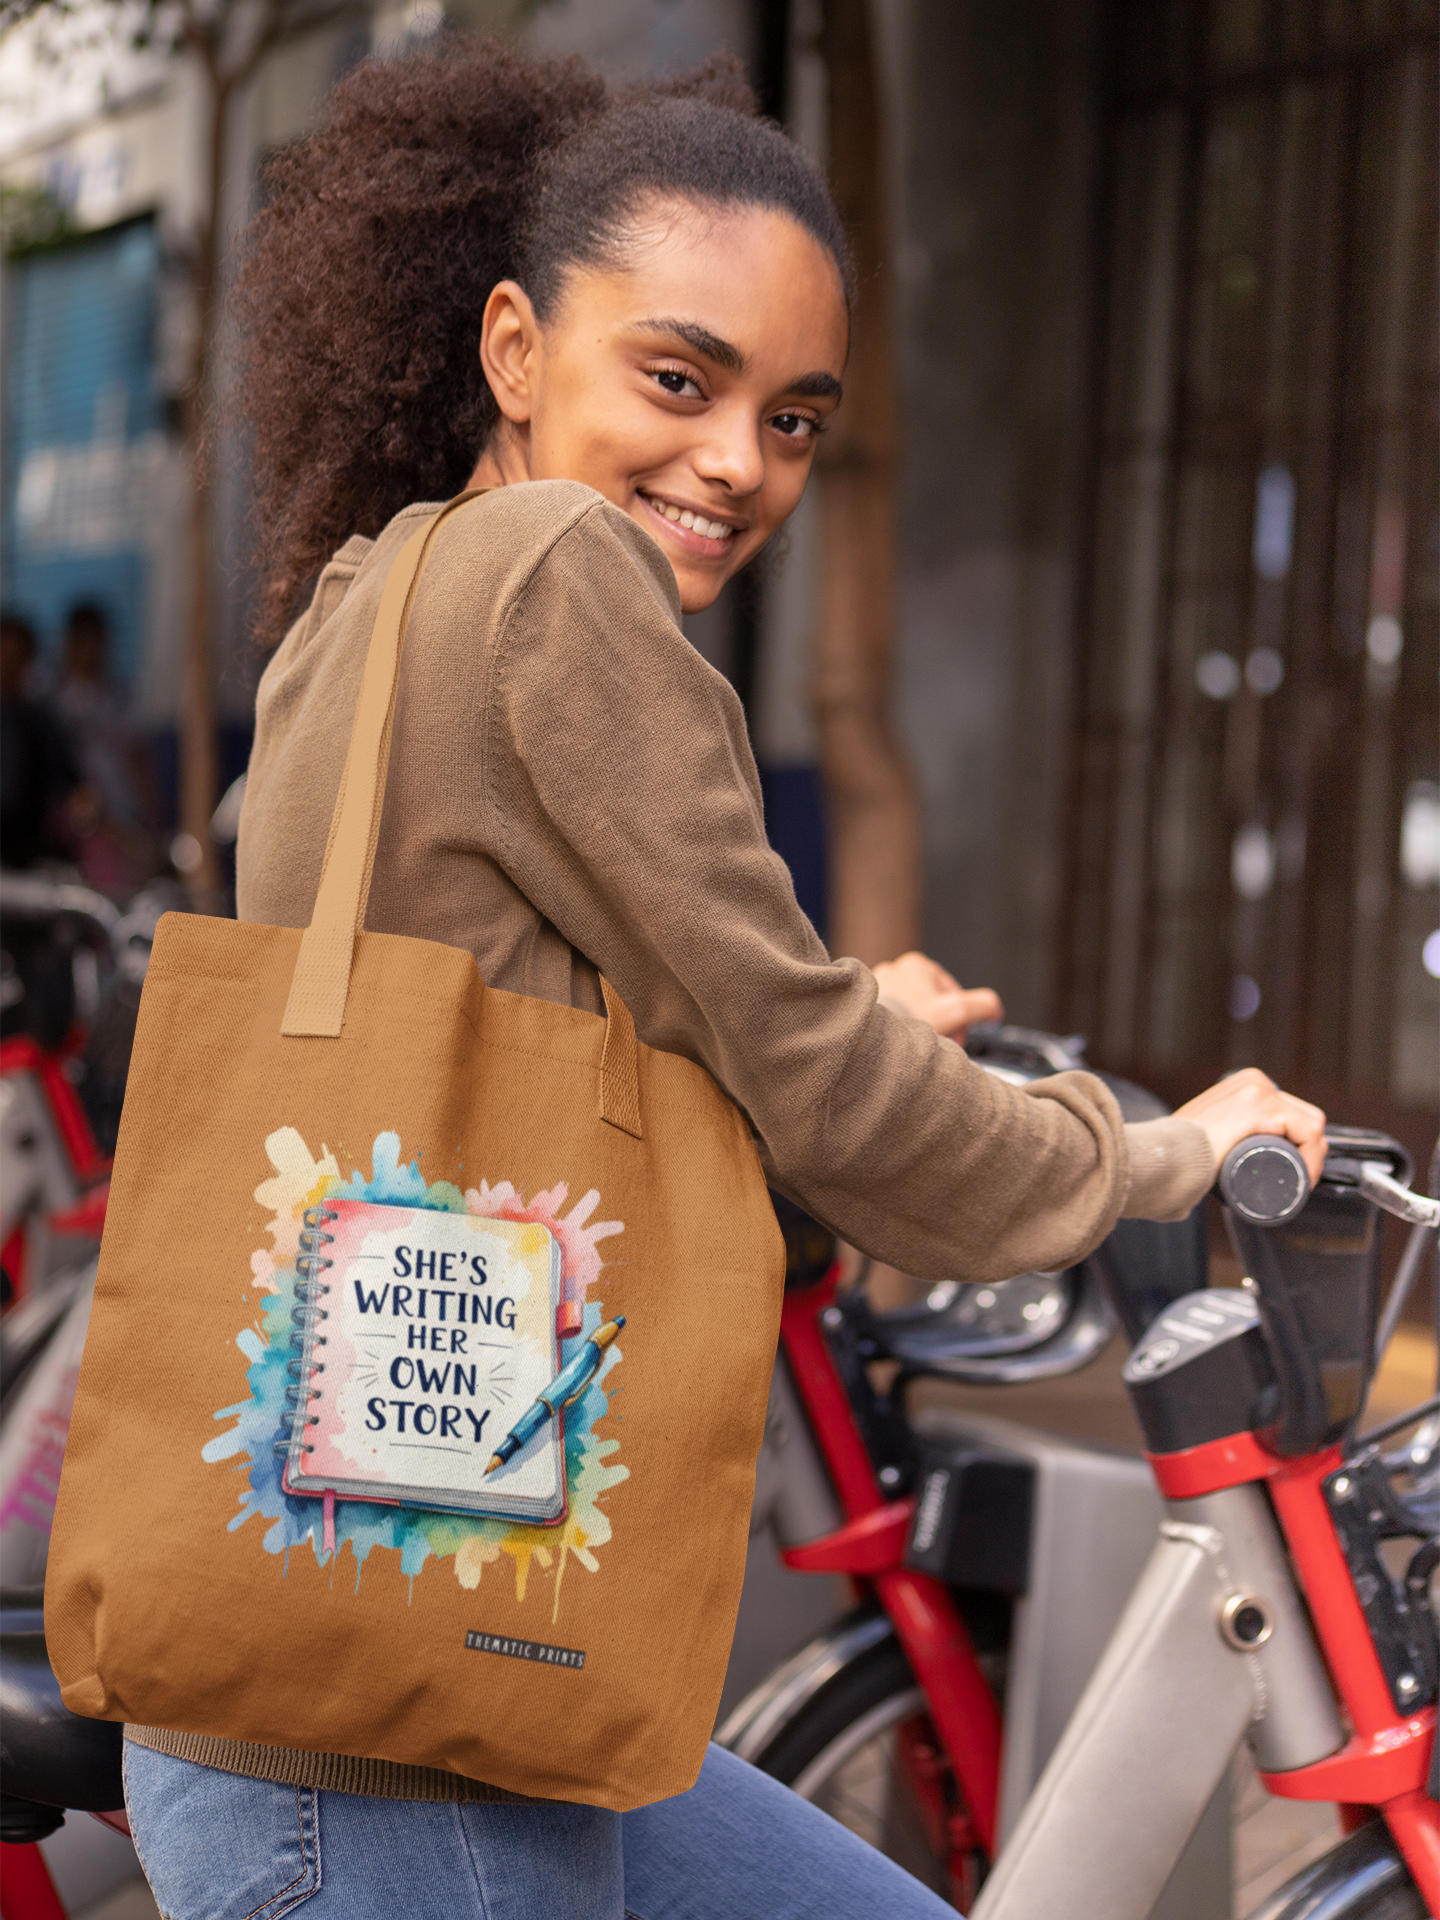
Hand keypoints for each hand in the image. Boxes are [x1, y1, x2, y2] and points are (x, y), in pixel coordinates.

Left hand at [872, 951, 1003, 1040]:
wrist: (866, 1039)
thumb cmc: (909, 1021)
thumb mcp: (957, 1012)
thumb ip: (983, 1006)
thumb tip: (994, 1009)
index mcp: (916, 964)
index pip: (951, 993)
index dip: (960, 1018)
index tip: (957, 1037)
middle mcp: (893, 970)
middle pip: (932, 1004)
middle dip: (941, 1026)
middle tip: (940, 1045)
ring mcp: (876, 988)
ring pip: (913, 1013)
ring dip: (923, 1030)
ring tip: (920, 1048)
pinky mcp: (865, 1007)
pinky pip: (893, 1020)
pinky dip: (902, 1033)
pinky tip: (903, 1047)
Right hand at [1173, 1068, 1326, 1183]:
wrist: (1167, 1157)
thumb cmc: (1181, 1153)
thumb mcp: (1208, 1131)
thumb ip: (1216, 1132)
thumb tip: (1218, 1154)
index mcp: (1246, 1084)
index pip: (1290, 1114)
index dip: (1299, 1145)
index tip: (1291, 1174)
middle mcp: (1256, 1081)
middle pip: (1303, 1119)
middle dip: (1306, 1151)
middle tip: (1294, 1181)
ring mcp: (1260, 1090)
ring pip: (1311, 1126)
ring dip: (1312, 1157)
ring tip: (1297, 1183)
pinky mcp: (1263, 1106)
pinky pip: (1308, 1132)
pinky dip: (1313, 1158)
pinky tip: (1304, 1177)